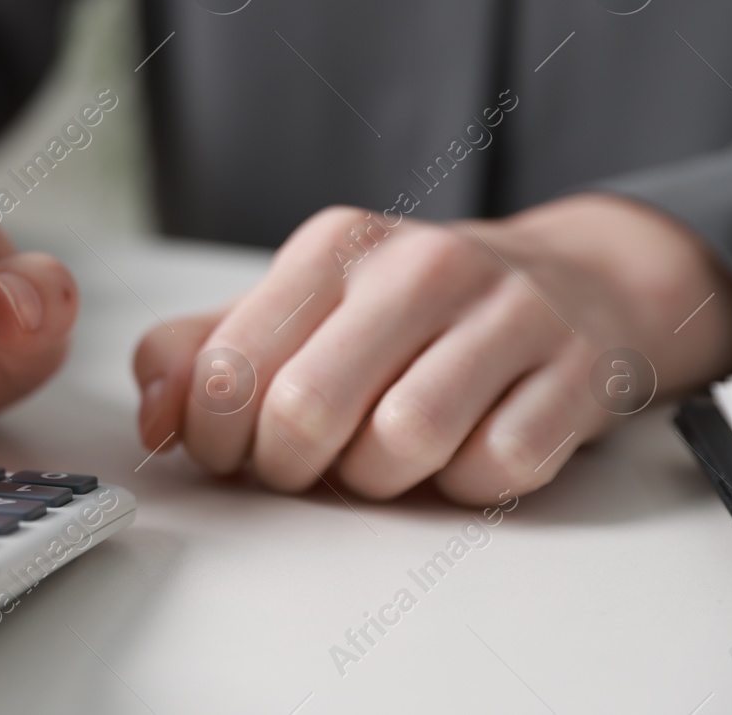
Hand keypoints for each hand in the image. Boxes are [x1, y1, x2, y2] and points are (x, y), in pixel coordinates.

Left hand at [133, 196, 731, 503]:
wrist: (578, 283)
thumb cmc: (414, 313)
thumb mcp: (302, 309)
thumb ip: (205, 353)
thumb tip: (153, 418)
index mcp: (335, 247)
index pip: (228, 365)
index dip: (216, 436)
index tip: (238, 447)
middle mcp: (420, 266)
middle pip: (306, 409)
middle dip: (294, 467)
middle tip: (312, 463)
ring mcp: (508, 314)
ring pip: (404, 444)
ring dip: (384, 480)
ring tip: (390, 455)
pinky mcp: (577, 371)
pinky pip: (499, 468)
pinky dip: (469, 484)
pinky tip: (468, 449)